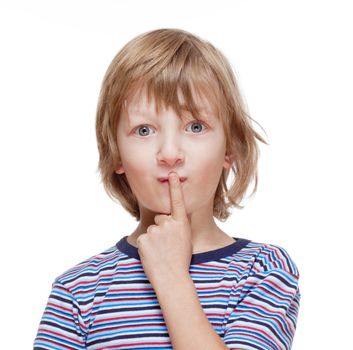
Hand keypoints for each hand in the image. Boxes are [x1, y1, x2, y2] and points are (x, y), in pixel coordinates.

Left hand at [136, 172, 192, 286]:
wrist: (172, 278)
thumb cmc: (180, 260)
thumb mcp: (185, 239)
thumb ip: (177, 226)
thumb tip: (166, 219)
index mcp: (181, 223)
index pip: (177, 201)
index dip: (175, 187)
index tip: (172, 174)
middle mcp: (168, 224)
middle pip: (160, 218)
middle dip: (162, 229)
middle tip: (168, 245)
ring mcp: (155, 231)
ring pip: (152, 230)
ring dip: (154, 239)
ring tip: (161, 252)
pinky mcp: (143, 239)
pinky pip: (144, 238)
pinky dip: (146, 246)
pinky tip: (153, 255)